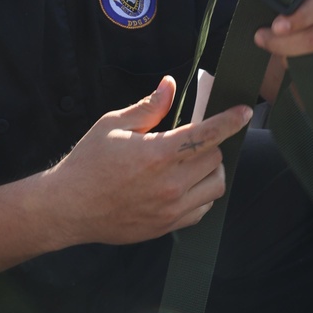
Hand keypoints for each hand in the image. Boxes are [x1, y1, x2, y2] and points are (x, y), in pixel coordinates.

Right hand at [44, 76, 252, 246]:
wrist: (68, 208)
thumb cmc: (87, 163)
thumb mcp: (113, 125)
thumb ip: (148, 107)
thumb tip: (170, 86)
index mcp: (158, 153)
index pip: (208, 134)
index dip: (230, 120)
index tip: (244, 112)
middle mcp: (170, 184)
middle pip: (215, 157)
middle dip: (210, 143)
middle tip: (194, 138)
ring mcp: (171, 209)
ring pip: (216, 185)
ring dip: (210, 169)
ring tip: (191, 162)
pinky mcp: (168, 227)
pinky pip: (203, 209)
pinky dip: (201, 194)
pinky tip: (184, 184)